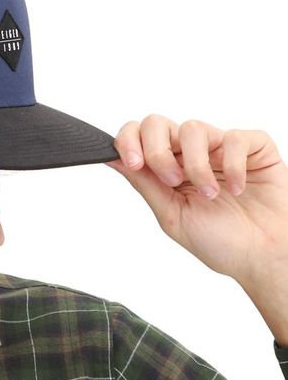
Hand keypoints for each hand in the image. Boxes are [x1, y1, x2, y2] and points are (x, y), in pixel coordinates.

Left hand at [104, 115, 287, 288]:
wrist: (266, 256)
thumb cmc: (223, 242)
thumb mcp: (172, 215)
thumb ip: (145, 184)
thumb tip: (112, 160)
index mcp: (166, 170)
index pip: (137, 136)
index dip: (129, 142)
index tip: (134, 163)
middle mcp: (190, 155)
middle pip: (157, 123)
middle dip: (157, 151)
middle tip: (172, 180)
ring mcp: (221, 149)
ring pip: (193, 128)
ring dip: (196, 165)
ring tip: (210, 194)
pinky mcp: (254, 147)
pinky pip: (234, 137)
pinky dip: (233, 165)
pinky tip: (238, 188)